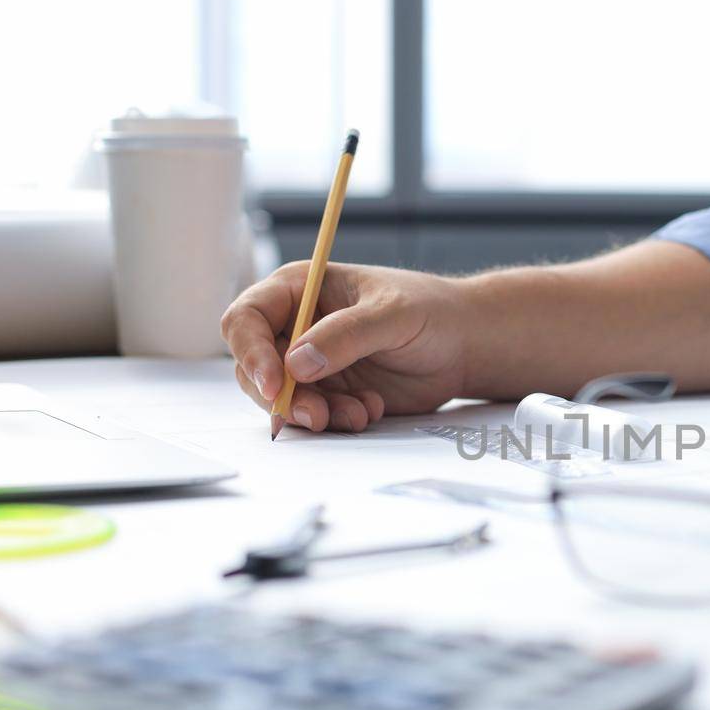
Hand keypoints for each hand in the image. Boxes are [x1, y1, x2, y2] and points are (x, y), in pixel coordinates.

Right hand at [221, 262, 467, 432]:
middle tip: (317, 415)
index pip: (246, 318)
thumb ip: (346, 335)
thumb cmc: (430, 313)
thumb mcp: (393, 315)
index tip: (275, 385)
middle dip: (282, 397)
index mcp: (299, 289)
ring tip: (359, 414)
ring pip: (281, 398)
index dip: (251, 352)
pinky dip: (335, 420)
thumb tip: (296, 363)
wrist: (463, 346)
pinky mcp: (328, 392)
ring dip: (313, 413)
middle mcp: (295, 326)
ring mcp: (309, 362)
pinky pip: (311, 415)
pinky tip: (369, 411)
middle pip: (254, 366)